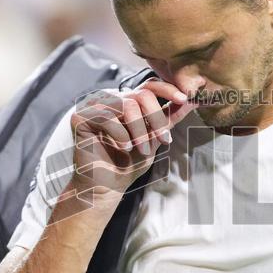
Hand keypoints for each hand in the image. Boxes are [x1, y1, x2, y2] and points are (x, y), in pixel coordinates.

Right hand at [70, 78, 196, 197]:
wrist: (107, 186)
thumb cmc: (129, 164)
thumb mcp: (156, 138)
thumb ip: (170, 118)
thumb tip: (192, 101)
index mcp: (128, 101)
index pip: (150, 85)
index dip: (169, 90)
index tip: (185, 99)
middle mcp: (111, 99)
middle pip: (142, 94)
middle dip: (157, 119)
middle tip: (164, 140)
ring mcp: (94, 105)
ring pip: (128, 105)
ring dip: (140, 131)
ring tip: (142, 150)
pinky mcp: (80, 117)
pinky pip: (107, 118)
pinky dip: (121, 135)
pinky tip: (124, 148)